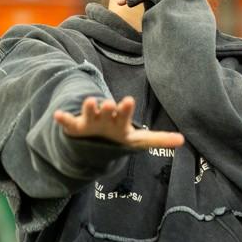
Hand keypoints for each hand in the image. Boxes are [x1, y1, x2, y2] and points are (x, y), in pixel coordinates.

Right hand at [54, 96, 184, 148]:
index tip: (128, 100)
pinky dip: (63, 119)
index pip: (125, 114)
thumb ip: (158, 139)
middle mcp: (105, 117)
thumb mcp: (138, 140)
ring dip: (89, 107)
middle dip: (109, 107)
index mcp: (120, 121)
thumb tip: (183, 141)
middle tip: (110, 103)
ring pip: (89, 112)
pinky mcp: (76, 127)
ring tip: (89, 102)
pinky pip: (68, 123)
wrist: (95, 140)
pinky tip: (58, 116)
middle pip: (108, 110)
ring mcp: (90, 121)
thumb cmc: (118, 136)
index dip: (126, 108)